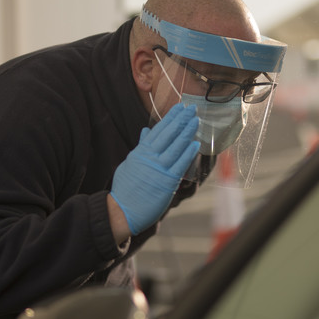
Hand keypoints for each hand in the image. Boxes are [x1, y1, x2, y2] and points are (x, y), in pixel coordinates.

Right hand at [110, 104, 199, 234]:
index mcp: (141, 152)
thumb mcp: (130, 163)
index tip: (179, 108)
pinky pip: (180, 165)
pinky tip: (196, 144)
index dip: (170, 118)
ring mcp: (158, 169)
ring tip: (195, 121)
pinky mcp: (167, 182)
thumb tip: (146, 131)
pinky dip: (188, 153)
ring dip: (186, 133)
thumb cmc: (126, 189)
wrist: (123, 211)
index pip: (158, 130)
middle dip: (180, 120)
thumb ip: (140, 146)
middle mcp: (150, 158)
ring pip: (175, 147)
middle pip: (168, 135)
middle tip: (191, 108)